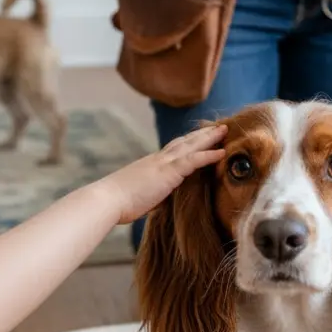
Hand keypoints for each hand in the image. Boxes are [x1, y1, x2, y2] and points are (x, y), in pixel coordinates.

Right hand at [95, 124, 226, 223]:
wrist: (107, 200)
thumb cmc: (118, 204)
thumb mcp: (138, 197)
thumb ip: (150, 196)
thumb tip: (155, 204)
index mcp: (150, 164)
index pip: (173, 149)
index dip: (187, 142)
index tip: (199, 137)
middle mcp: (157, 159)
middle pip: (184, 141)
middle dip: (201, 134)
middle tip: (217, 127)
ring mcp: (163, 163)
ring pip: (191, 145)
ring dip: (209, 137)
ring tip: (224, 130)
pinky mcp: (168, 172)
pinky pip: (193, 160)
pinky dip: (208, 155)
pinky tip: (222, 152)